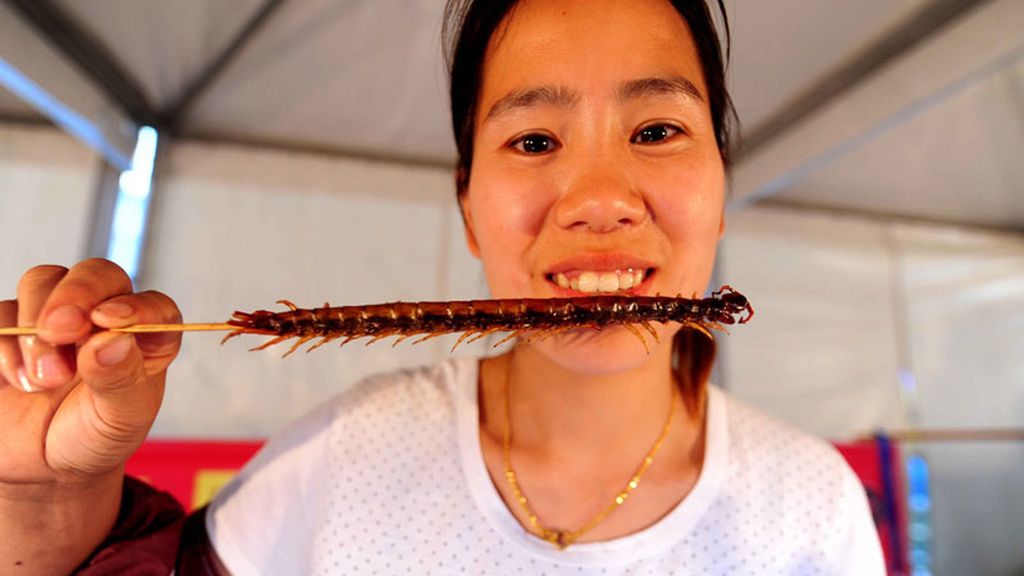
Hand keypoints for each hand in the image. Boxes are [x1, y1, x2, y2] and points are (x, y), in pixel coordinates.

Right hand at [0, 258, 181, 484]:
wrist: (40, 466)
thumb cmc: (92, 438)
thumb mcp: (118, 421)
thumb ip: (120, 381)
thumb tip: (112, 341)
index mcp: (148, 338)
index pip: (155, 306)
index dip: (136, 307)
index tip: (111, 320)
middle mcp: (106, 317)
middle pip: (96, 275)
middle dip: (75, 296)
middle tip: (58, 332)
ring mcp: (58, 316)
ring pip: (43, 281)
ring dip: (36, 328)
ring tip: (42, 381)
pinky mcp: (14, 327)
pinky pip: (1, 313)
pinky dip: (4, 342)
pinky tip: (18, 381)